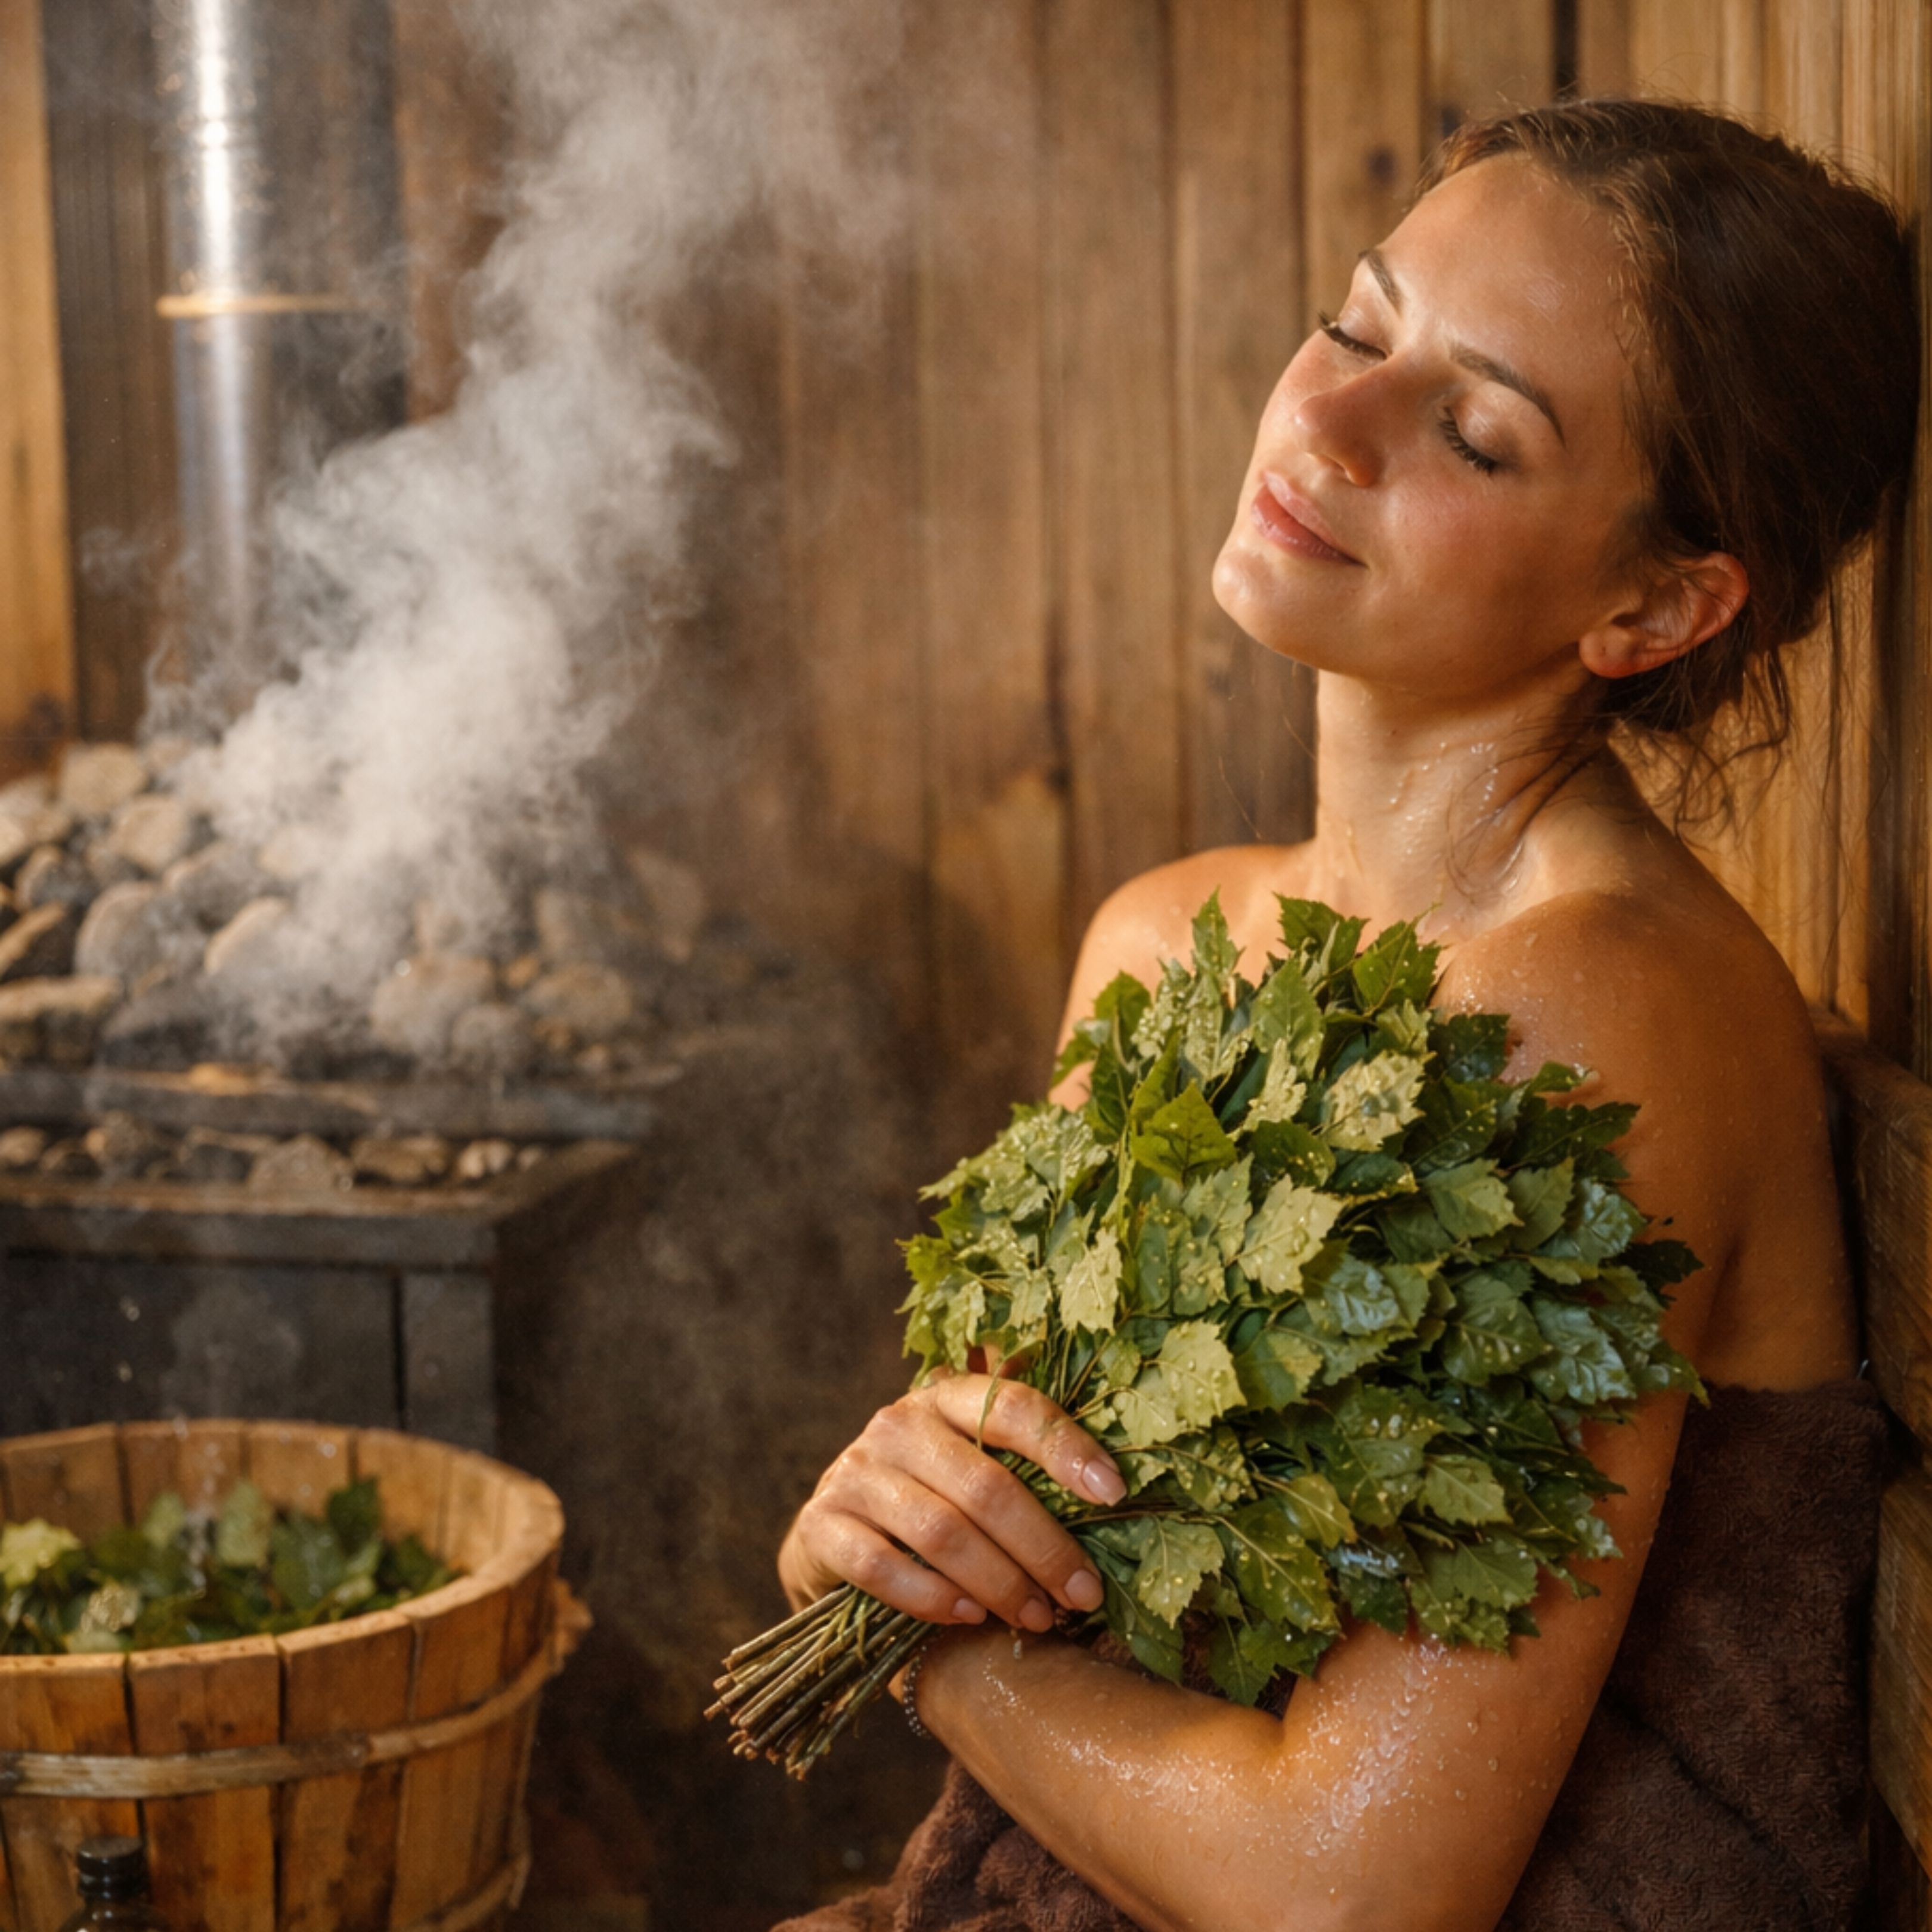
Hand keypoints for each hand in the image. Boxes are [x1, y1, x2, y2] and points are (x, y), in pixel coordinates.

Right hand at [780, 1371, 1126, 1631]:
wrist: (833, 1541)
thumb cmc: (931, 1503)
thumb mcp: (971, 1466)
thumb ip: (1023, 1464)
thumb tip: (1115, 1491)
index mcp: (946, 1398)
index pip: (1013, 1407)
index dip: (1066, 1447)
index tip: (1115, 1492)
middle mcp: (898, 1424)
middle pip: (985, 1486)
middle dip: (1043, 1546)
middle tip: (1082, 1595)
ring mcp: (855, 1471)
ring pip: (941, 1532)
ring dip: (999, 1582)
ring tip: (1036, 1617)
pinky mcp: (822, 1524)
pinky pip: (883, 1567)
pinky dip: (932, 1598)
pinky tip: (969, 1617)